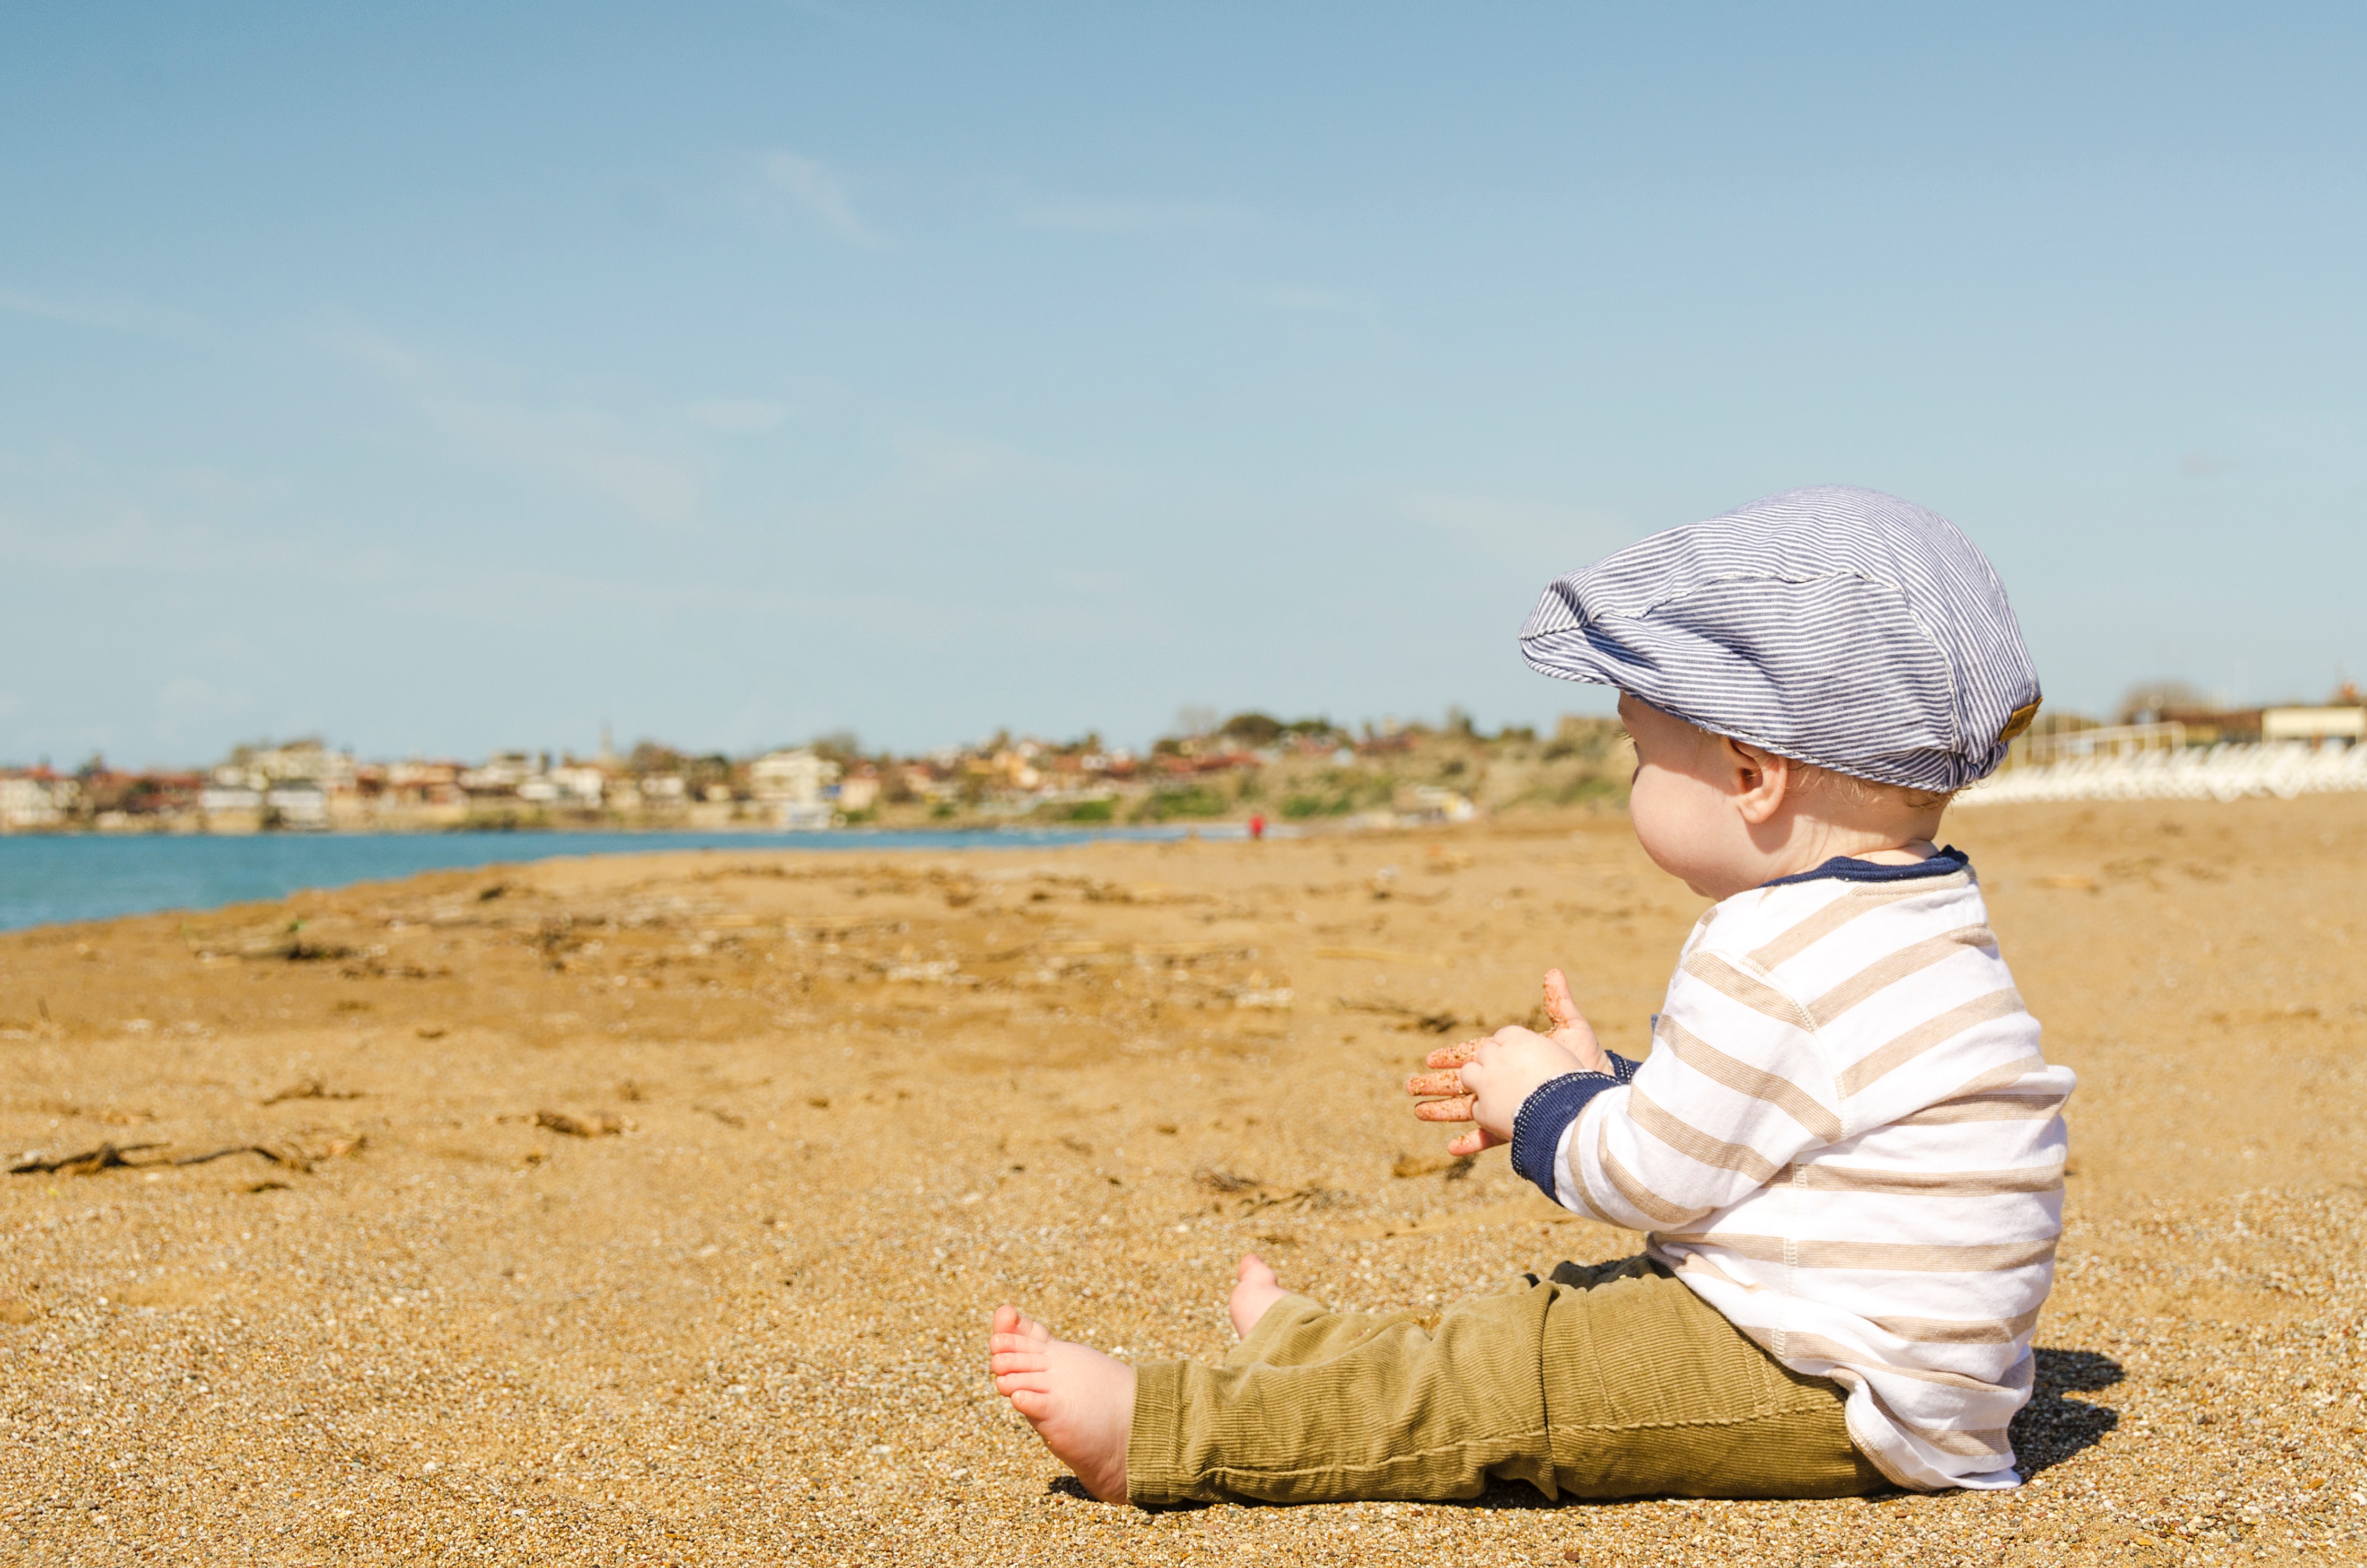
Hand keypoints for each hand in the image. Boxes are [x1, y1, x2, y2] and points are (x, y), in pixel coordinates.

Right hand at [1403, 969, 1611, 1155]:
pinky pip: (1489, 1137)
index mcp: (1513, 1059)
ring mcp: (1511, 1106)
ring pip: (1469, 1110)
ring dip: (1443, 1111)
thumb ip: (1559, 1003)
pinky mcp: (1519, 1128)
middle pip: (1464, 1083)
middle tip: (1409, 1086)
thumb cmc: (1590, 1062)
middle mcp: (1507, 1084)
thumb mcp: (1573, 1029)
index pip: (1474, 1056)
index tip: (1429, 1059)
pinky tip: (1450, 1148)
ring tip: (1418, 1113)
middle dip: (1436, 1085)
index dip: (1451, 1057)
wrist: (1603, 1095)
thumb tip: (1553, 972)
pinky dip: (1470, 1142)